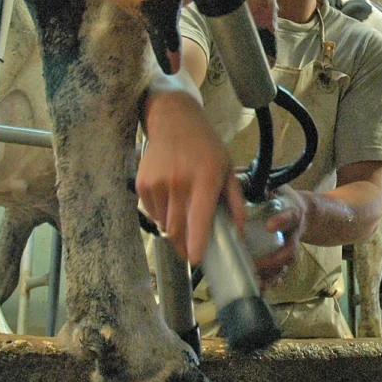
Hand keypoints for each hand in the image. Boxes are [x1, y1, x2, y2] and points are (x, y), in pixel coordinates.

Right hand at [137, 88, 244, 265]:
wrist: (173, 120)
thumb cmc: (205, 146)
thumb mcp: (228, 168)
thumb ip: (235, 201)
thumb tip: (238, 232)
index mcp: (204, 179)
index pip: (198, 218)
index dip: (196, 243)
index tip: (196, 260)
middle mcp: (179, 182)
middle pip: (177, 229)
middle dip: (184, 246)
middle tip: (191, 253)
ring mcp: (157, 183)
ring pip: (163, 223)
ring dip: (173, 229)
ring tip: (182, 217)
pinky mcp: (142, 184)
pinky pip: (152, 212)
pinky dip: (161, 215)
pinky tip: (170, 202)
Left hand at [253, 185, 308, 287]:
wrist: (306, 213)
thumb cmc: (282, 198)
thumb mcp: (272, 185)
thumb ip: (253, 181)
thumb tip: (230, 174)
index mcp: (291, 212)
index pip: (290, 216)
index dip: (282, 221)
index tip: (270, 226)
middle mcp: (294, 233)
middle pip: (289, 250)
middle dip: (273, 260)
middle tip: (254, 264)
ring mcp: (291, 247)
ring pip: (284, 266)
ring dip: (271, 275)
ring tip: (255, 282)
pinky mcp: (285, 259)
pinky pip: (281, 273)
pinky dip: (271, 282)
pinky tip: (259, 288)